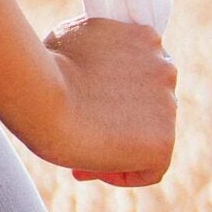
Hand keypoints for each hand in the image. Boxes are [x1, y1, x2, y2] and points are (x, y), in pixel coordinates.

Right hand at [32, 14, 176, 187]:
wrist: (44, 95)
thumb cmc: (46, 66)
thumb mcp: (74, 38)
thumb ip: (97, 51)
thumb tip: (90, 69)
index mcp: (146, 38)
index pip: (140, 72)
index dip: (114, 93)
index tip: (86, 106)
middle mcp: (165, 68)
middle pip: (149, 104)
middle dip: (119, 120)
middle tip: (84, 133)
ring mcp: (167, 105)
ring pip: (150, 136)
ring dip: (123, 146)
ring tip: (85, 154)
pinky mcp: (164, 141)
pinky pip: (150, 168)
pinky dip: (124, 173)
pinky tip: (92, 169)